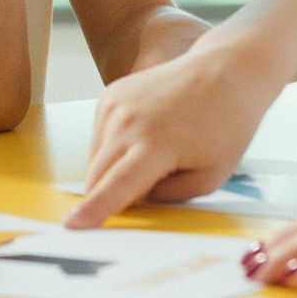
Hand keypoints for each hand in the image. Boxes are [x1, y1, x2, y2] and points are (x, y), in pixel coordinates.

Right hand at [64, 50, 281, 228]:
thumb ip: (167, 197)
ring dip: (112, 171)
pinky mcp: (109, 95)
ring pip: (95, 159)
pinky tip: (144, 137)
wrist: (225, 71)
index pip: (119, 184)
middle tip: (146, 189)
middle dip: (108, 195)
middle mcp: (129, 120)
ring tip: (156, 154)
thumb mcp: (208, 177)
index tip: (72, 225)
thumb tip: (131, 201)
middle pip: (98, 176)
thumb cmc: (225, 127)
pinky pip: (99, 138)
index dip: (95, 208)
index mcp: (157, 143)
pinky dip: (114, 149)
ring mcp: (115, 104)